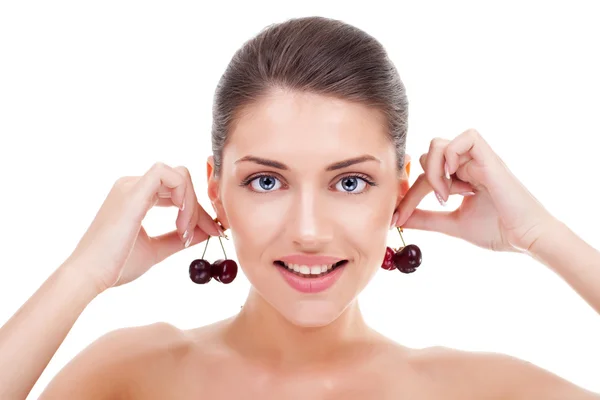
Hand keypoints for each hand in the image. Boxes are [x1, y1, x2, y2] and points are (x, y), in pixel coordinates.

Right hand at [64, 162, 223, 292]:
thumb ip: (180, 238)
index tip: (212, 231)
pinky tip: (181, 220)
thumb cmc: (117, 265)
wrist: (90, 276)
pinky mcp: (133, 191)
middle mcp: (133, 185)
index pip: (176, 190)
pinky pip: (169, 175)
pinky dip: (183, 194)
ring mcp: (131, 185)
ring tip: (185, 232)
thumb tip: (207, 231)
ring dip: (192, 203)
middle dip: (199, 207)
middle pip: (181, 181)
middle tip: (208, 232)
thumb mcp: (157, 249)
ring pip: (179, 175)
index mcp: (136, 196)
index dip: (197, 209)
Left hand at [394, 129, 556, 252]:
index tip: (397, 217)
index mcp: (459, 177)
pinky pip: (467, 137)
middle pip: (425, 159)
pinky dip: (453, 155)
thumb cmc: (498, 230)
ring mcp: (478, 159)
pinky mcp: (490, 157)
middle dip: (414, 187)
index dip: (406, 193)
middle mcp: (466, 164)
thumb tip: (397, 219)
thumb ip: (426, 219)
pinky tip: (454, 179)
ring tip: (444, 196)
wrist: (527, 238)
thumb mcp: (452, 224)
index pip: (422, 175)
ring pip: (439, 144)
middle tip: (412, 212)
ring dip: (433, 171)